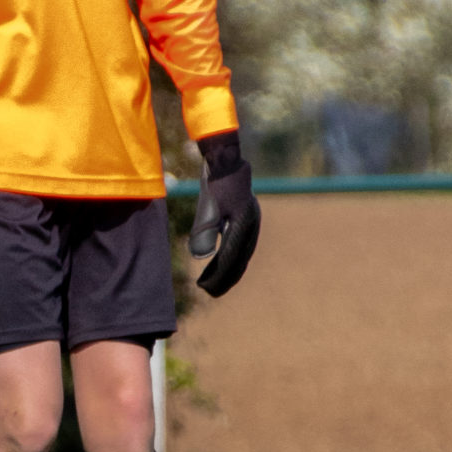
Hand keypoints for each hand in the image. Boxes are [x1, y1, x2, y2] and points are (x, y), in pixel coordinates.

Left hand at [188, 132, 259, 296]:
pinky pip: (241, 244)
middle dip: (225, 278)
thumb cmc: (216, 181)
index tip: (204, 288)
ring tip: (216, 283)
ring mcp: (251, 221)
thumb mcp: (207, 205)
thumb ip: (204, 230)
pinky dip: (233, 257)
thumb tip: (199, 255)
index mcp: (243, 224)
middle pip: (239, 260)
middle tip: (210, 292)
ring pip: (242, 253)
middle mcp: (251, 225)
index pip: (230, 258)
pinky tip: (223, 263)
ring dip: (230, 270)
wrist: (227, 159)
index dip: (217, 276)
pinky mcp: (247, 218)